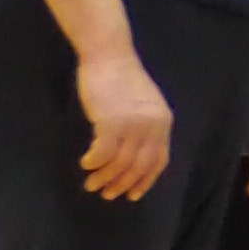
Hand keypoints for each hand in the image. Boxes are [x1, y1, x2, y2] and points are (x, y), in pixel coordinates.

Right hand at [72, 43, 173, 201]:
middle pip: (139, 166)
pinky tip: (86, 165)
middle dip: (122, 184)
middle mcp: (152, 126)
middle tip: (107, 194)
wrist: (109, 55)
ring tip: (92, 185)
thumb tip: (133, 153)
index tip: (133, 194)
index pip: (159, 160)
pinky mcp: (111, 121)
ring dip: (105, 178)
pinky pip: (103, 153)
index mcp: (163, 122)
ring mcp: (133, 124)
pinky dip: (94, 163)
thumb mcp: (143, 104)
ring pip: (120, 163)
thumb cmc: (121, 78)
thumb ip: (144, 127)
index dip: (145, 180)